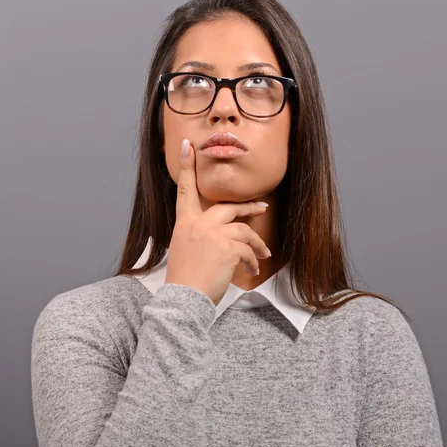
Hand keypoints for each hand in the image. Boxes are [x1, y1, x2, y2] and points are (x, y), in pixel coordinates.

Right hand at [164, 138, 271, 305]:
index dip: (186, 167)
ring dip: (256, 243)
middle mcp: (197, 224)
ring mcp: (212, 234)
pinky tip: (253, 269)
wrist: (183, 300)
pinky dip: (253, 260)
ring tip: (263, 253)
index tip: (188, 146)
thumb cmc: (184, 280)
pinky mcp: (226, 248)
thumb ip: (198, 236)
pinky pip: (247, 249)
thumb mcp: (184, 251)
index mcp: (184, 223)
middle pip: (227, 207)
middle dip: (248, 207)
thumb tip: (217, 237)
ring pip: (243, 229)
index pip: (184, 190)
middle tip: (262, 206)